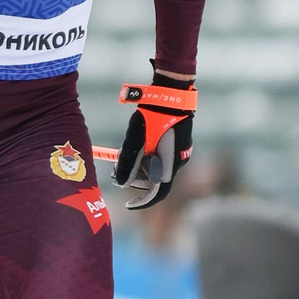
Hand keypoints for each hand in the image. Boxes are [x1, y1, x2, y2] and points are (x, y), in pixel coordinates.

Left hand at [114, 75, 195, 208]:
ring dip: (141, 167)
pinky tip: (137, 145)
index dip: (142, 201)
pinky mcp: (179, 143)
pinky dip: (148, 157)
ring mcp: (181, 152)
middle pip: (156, 181)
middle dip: (136, 180)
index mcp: (170, 165)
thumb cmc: (152, 116)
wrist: (172, 93)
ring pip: (158, 168)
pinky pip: (162, 157)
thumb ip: (128, 163)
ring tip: (123, 156)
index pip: (157, 193)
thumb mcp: (135, 140)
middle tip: (117, 173)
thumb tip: (121, 183)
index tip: (128, 204)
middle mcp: (179, 162)